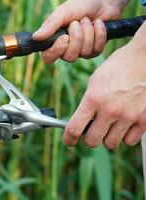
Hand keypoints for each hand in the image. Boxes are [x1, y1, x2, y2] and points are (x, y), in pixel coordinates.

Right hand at [33, 0, 128, 63]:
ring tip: (88, 20)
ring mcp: (80, 52)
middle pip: (69, 57)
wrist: (102, 2)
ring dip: (88, 32)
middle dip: (77, 37)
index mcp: (53, 41)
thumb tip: (35, 37)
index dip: (56, 51)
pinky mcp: (94, 51)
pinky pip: (96, 50)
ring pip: (84, 53)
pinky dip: (99, 34)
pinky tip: (98, 24)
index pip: (48, 58)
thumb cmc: (80, 5)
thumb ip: (50, 25)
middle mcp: (66, 49)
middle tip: (77, 22)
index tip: (64, 37)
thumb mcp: (63, 12)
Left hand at [63, 22, 145, 148]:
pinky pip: (129, 141)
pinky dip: (126, 136)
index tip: (69, 140)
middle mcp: (110, 110)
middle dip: (89, 137)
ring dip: (108, 137)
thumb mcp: (95, 82)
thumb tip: (82, 122)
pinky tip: (124, 125)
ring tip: (110, 126)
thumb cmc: (118, 68)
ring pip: (110, 144)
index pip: (74, 129)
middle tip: (92, 131)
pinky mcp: (144, 120)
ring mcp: (128, 116)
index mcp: (93, 99)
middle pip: (92, 141)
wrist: (144, 59)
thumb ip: (88, 103)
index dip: (68, 138)